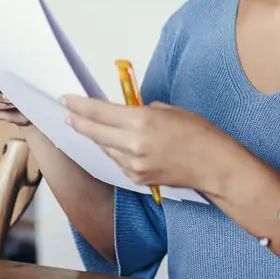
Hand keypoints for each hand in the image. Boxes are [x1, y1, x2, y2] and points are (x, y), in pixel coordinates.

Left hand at [60, 95, 241, 192]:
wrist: (214, 166)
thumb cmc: (198, 133)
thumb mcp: (169, 110)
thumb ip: (141, 111)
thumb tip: (124, 114)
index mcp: (141, 121)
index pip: (99, 112)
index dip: (79, 105)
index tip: (66, 99)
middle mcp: (133, 144)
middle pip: (94, 132)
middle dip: (79, 122)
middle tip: (68, 114)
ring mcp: (133, 165)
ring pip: (105, 148)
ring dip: (98, 137)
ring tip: (93, 128)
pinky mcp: (137, 178)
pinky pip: (118, 161)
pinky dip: (115, 152)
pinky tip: (118, 145)